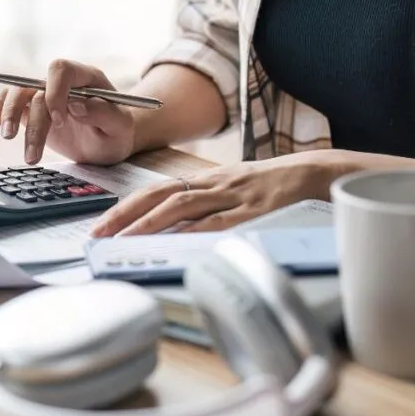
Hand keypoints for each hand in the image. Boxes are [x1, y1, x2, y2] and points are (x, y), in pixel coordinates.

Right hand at [0, 59, 136, 165]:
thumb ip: (104, 114)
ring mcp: (43, 94)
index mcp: (86, 78)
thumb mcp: (120, 127)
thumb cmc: (117, 132)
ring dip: (9, 114)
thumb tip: (77, 105)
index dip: (55, 91)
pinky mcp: (30, 109)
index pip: (61, 70)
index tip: (59, 120)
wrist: (108, 141)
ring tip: (7, 137)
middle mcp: (61, 82)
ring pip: (17, 92)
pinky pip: (7, 101)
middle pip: (37, 88)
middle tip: (33, 153)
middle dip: (34, 120)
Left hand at [90, 151, 357, 236]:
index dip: (127, 206)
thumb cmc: (274, 186)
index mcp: (206, 179)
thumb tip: (176, 233)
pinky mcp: (252, 209)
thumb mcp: (235, 190)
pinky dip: (192, 231)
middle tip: (99, 234)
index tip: (102, 225)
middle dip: (125, 214)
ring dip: (148, 223)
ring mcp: (231, 195)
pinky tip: (173, 242)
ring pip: (182, 205)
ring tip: (123, 240)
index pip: (157, 190)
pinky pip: (218, 221)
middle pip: (159, 194)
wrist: (316, 173)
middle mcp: (212, 183)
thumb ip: (208, 208)